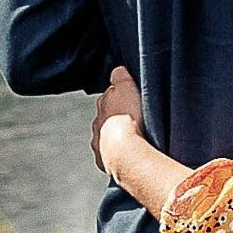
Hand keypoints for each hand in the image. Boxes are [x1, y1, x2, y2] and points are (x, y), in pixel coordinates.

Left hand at [92, 67, 146, 186]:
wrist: (125, 152)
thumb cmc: (128, 119)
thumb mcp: (126, 88)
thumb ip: (120, 76)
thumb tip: (117, 70)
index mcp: (103, 105)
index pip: (109, 96)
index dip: (122, 97)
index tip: (133, 99)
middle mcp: (97, 124)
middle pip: (107, 118)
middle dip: (118, 119)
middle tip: (136, 120)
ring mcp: (99, 144)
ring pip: (107, 138)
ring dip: (117, 138)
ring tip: (134, 140)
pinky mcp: (103, 162)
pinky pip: (110, 156)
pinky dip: (118, 155)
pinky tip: (129, 155)